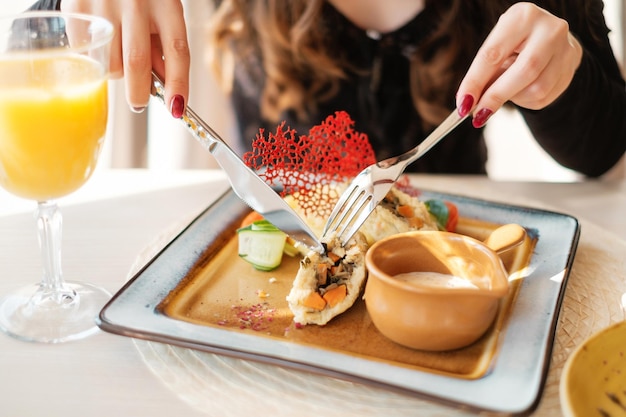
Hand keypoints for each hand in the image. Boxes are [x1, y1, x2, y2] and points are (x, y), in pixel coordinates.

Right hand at [61, 0, 189, 115]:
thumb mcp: (161, 14)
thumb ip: (162, 48)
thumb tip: (165, 90)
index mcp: (165, 4)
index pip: (177, 51)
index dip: (178, 84)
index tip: (177, 108)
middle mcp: (136, 2)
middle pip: (137, 63)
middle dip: (139, 93)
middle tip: (138, 102)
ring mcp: (104, 3)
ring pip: (110, 64)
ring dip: (116, 73)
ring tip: (117, 57)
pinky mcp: (77, 7)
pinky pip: (86, 54)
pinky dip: (95, 60)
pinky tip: (99, 43)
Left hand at [455, 2, 582, 127]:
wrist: (549, 38)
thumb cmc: (514, 44)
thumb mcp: (497, 48)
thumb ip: (484, 73)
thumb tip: (467, 104)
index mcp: (521, 17)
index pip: (493, 54)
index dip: (475, 82)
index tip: (462, 104)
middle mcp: (549, 29)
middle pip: (524, 71)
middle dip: (496, 96)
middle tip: (478, 115)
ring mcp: (565, 47)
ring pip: (537, 88)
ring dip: (514, 98)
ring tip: (504, 93)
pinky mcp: (571, 66)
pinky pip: (545, 96)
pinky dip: (526, 101)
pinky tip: (521, 91)